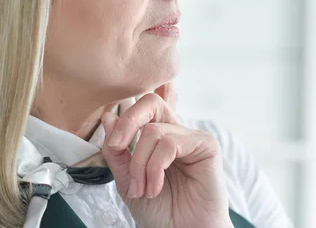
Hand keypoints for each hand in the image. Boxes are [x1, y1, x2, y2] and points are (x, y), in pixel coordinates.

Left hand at [101, 87, 231, 227]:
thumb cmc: (162, 212)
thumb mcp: (128, 181)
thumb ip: (118, 152)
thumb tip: (108, 117)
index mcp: (160, 138)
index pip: (144, 108)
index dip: (124, 118)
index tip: (113, 145)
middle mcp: (177, 133)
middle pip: (151, 103)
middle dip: (129, 122)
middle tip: (117, 147)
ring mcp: (193, 138)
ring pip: (154, 131)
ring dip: (140, 164)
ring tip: (143, 189)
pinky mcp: (207, 146)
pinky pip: (170, 143)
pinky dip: (155, 167)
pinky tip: (156, 187)